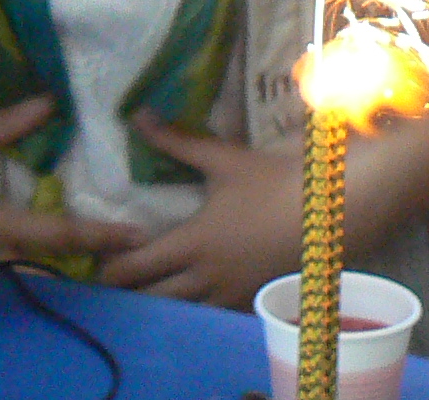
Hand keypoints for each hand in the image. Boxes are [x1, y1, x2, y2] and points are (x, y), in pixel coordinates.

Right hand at [0, 98, 143, 269]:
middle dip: (91, 263)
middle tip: (131, 249)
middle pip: (52, 268)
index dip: (100, 234)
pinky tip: (53, 251)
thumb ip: (8, 125)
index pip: (58, 236)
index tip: (137, 234)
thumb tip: (53, 102)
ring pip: (31, 274)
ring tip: (103, 250)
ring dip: (66, 265)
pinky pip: (10, 271)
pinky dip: (37, 263)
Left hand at [95, 115, 301, 307]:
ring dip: (164, 304)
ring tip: (152, 289)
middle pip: (154, 299)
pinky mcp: (253, 299)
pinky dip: (199, 308)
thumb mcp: (223, 158)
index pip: (136, 267)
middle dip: (132, 292)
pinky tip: (197, 293)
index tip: (98, 262)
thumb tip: (139, 115)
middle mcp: (207, 277)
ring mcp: (232, 294)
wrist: (330, 211)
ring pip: (184, 312)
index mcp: (193, 243)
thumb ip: (177, 141)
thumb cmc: (273, 181)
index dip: (112, 268)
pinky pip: (216, 314)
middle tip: (118, 279)